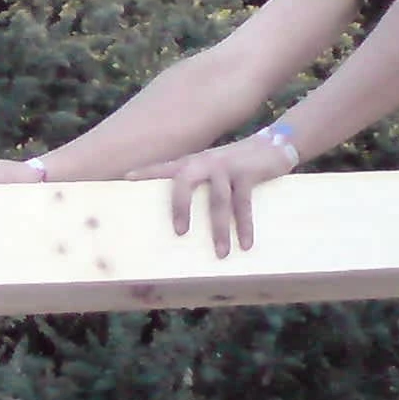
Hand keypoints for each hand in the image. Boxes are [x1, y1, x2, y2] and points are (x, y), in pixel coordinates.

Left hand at [129, 134, 293, 255]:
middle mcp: (204, 163)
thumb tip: (180, 215)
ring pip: (217, 201)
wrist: (273, 146)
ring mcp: (225, 167)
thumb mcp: (212, 168)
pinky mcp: (246, 173)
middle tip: (179, 233)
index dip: (145, 172)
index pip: (164, 168)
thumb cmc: (236, 165)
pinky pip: (243, 204)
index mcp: (192, 164)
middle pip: (184, 183)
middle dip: (180, 207)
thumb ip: (197, 182)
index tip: (126, 178)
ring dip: (219, 230)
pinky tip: (245, 244)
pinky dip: (244, 226)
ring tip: (220, 254)